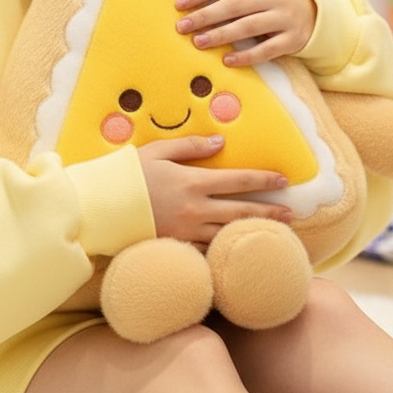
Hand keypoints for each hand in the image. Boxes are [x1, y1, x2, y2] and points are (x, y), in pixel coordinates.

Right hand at [138, 134, 291, 244]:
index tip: (283, 180)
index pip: (238, 180)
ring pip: (228, 234)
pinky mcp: (177, 246)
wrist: (102, 206)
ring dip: (252, 232)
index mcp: (193, 182)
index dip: (263, 180)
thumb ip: (190, 146)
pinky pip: (208, 250)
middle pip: (241, 211)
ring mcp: (187, 231)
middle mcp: (195, 209)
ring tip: (273, 235)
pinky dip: (226, 249)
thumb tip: (219, 141)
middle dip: (268, 212)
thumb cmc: (128, 174)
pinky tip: (238, 250)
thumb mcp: (158, 150)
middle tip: (290, 215)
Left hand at [174, 0, 316, 66]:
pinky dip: (247, 56)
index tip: (179, 3)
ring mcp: (284, 18)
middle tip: (182, 27)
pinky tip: (227, 60)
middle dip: (205, 16)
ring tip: (198, 42)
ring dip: (221, 35)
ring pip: (248, 27)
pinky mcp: (292, 40)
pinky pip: (267, 49)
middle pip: (234, 5)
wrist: (316, 12)